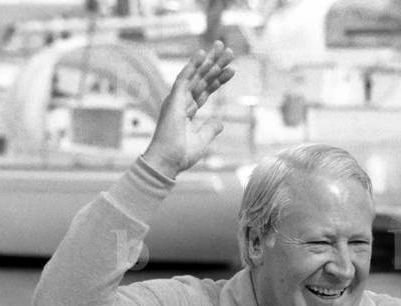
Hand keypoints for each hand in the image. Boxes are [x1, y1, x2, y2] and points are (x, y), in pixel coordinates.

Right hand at [143, 40, 234, 177]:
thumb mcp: (202, 140)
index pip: (206, 90)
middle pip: (202, 79)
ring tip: (223, 47)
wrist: (167, 163)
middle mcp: (181, 102)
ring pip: (196, 76)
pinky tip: (201, 53)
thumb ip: (210, 129)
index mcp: (187, 111)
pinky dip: (192, 66)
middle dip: (215, 64)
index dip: (219, 80)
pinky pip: (184, 79)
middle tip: (228, 50)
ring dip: (209, 61)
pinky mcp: (173, 101)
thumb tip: (220, 122)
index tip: (233, 70)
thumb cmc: (180, 155)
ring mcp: (176, 100)